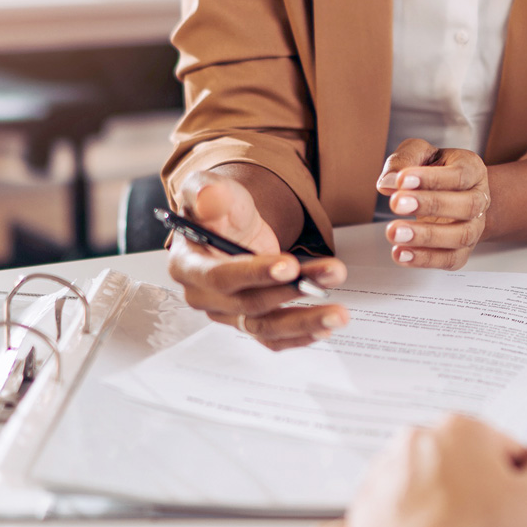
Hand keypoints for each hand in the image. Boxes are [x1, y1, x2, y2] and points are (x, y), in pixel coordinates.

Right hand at [166, 170, 347, 350]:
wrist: (230, 223)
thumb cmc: (218, 208)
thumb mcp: (211, 188)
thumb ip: (207, 190)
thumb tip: (208, 195)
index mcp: (187, 265)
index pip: (219, 277)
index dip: (255, 273)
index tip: (290, 265)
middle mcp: (203, 296)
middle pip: (248, 304)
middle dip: (292, 291)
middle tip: (332, 275)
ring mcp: (227, 313)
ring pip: (264, 326)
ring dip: (304, 321)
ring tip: (338, 314)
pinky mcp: (248, 320)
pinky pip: (272, 337)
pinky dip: (299, 336)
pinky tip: (325, 330)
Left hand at [332, 417, 526, 526]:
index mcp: (461, 428)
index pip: (503, 448)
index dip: (518, 484)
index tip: (515, 510)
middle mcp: (417, 439)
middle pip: (464, 463)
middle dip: (478, 491)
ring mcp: (385, 470)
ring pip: (430, 484)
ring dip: (445, 506)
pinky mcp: (366, 503)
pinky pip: (400, 508)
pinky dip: (415, 523)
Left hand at [377, 139, 490, 268]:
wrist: (450, 194)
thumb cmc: (434, 170)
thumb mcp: (420, 153)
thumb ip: (404, 160)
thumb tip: (387, 182)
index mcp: (473, 170)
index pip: (459, 175)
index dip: (431, 179)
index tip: (401, 180)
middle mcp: (479, 199)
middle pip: (466, 206)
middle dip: (430, 205)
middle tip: (396, 204)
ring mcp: (474, 228)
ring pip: (460, 236)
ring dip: (426, 236)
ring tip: (395, 232)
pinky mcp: (462, 250)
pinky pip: (450, 260)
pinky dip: (425, 259)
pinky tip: (402, 253)